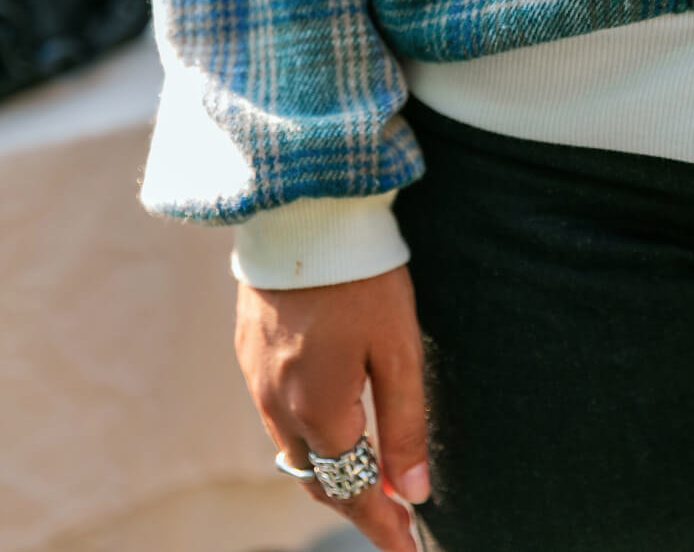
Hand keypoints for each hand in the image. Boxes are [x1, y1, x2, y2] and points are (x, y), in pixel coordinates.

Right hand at [234, 265, 428, 551]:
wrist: (304, 210)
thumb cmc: (362, 276)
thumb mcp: (400, 349)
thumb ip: (405, 423)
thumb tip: (413, 492)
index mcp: (319, 410)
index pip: (351, 490)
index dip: (381, 525)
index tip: (408, 547)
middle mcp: (277, 404)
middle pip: (318, 476)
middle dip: (354, 501)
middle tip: (393, 516)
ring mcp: (255, 377)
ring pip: (291, 447)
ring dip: (327, 466)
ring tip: (367, 472)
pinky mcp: (247, 349)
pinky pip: (273, 411)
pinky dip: (304, 430)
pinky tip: (329, 418)